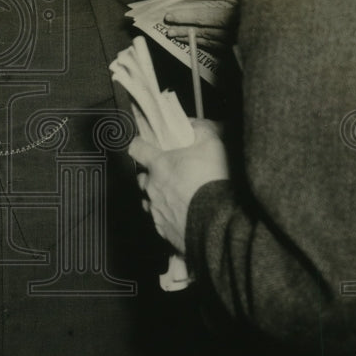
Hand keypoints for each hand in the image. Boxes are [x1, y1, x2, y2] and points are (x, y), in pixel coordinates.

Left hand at [130, 119, 227, 253]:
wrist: (219, 223)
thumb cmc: (214, 182)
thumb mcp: (212, 145)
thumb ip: (199, 130)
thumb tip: (191, 125)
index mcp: (159, 165)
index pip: (136, 148)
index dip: (139, 145)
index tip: (143, 145)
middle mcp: (152, 188)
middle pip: (142, 177)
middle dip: (151, 174)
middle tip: (168, 173)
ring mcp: (156, 210)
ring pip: (148, 200)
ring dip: (157, 196)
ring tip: (176, 196)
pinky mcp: (163, 230)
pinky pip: (158, 220)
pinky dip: (166, 216)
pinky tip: (181, 214)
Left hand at [162, 0, 242, 49]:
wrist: (276, 13)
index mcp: (234, 10)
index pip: (205, 14)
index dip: (186, 15)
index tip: (170, 15)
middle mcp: (236, 26)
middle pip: (205, 29)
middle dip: (184, 29)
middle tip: (168, 29)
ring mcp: (237, 37)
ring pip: (209, 39)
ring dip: (190, 38)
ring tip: (175, 36)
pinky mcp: (238, 46)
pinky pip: (217, 46)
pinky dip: (202, 43)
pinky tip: (191, 42)